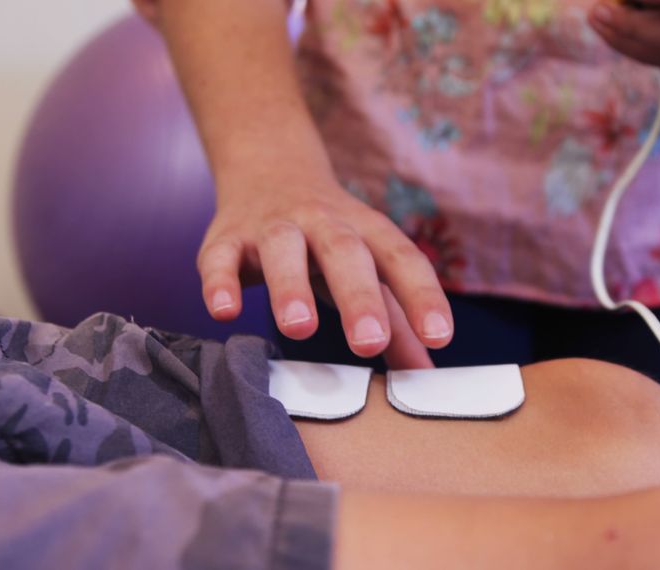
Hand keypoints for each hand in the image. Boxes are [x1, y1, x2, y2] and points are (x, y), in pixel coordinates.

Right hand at [197, 170, 451, 365]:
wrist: (270, 170)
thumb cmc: (331, 238)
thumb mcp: (369, 268)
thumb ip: (396, 321)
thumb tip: (426, 373)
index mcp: (367, 232)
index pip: (402, 259)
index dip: (423, 296)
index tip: (439, 337)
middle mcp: (324, 223)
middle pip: (345, 254)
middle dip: (358, 297)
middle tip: (370, 343)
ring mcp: (274, 227)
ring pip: (283, 249)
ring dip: (290, 287)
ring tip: (299, 328)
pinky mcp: (228, 237)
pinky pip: (220, 257)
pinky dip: (220, 281)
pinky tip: (225, 311)